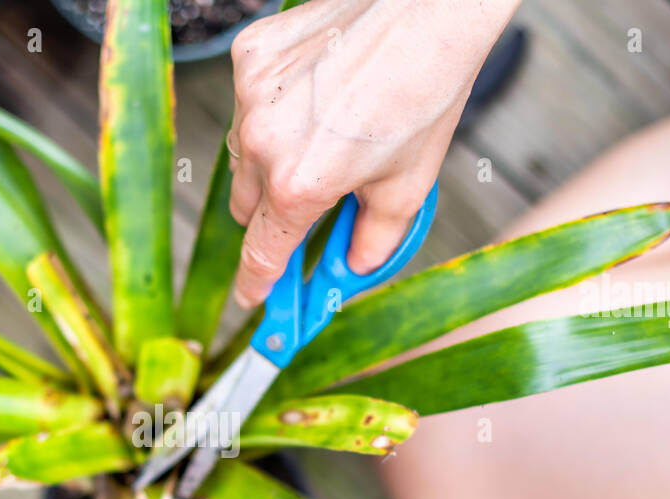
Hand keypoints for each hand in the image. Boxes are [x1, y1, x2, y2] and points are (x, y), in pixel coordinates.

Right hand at [228, 0, 517, 306]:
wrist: (426, 11)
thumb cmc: (424, 93)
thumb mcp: (408, 186)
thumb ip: (373, 241)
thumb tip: (354, 268)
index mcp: (300, 184)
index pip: (261, 253)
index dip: (258, 283)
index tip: (255, 299)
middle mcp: (263, 143)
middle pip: (246, 207)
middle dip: (275, 214)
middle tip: (314, 201)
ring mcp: (250, 95)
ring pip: (242, 153)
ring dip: (271, 160)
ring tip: (326, 132)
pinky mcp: (250, 56)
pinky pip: (247, 103)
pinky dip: (273, 108)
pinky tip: (316, 92)